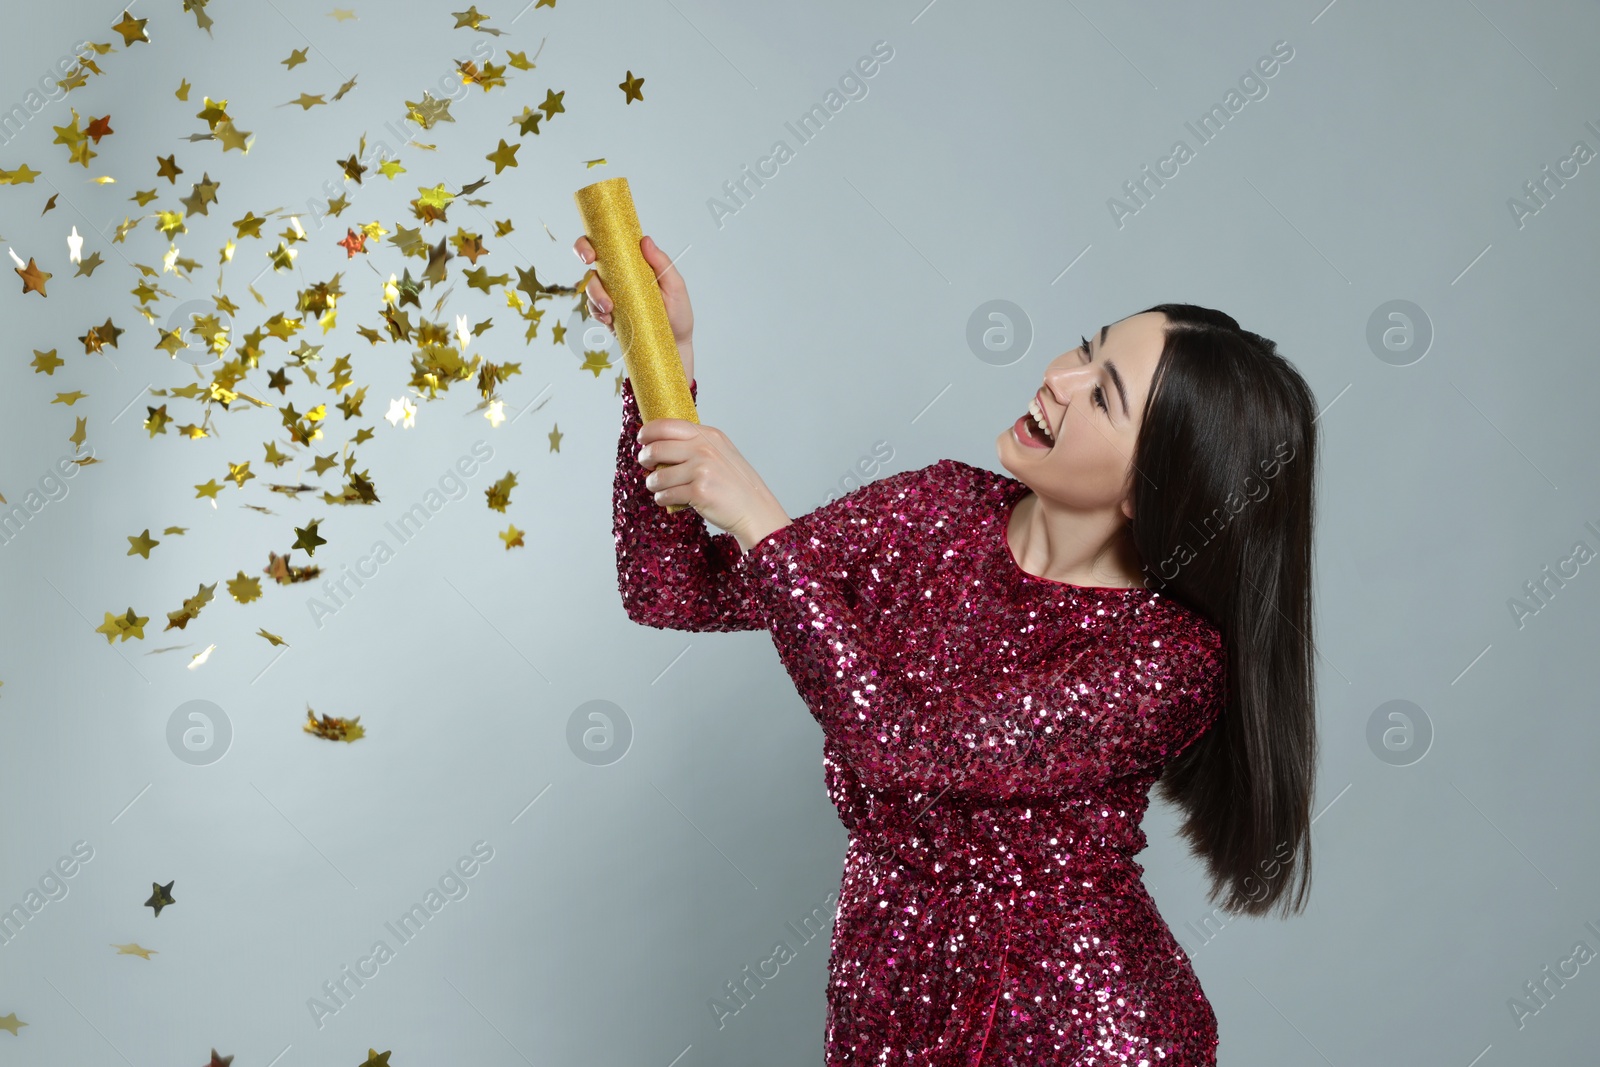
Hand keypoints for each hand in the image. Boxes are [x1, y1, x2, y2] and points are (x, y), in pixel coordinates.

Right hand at [574, 233, 693, 382]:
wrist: (674, 346)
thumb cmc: (678, 314)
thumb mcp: (675, 287)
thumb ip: (662, 263)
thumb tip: (645, 240)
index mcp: (633, 264)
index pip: (609, 245)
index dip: (592, 242)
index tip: (591, 253)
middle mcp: (619, 277)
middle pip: (592, 257)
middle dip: (582, 254)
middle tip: (588, 264)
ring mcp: (611, 296)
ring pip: (589, 285)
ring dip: (594, 294)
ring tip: (610, 309)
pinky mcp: (608, 315)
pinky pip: (592, 309)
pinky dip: (596, 313)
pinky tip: (609, 319)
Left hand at [637, 418, 788, 550]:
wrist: (755, 509)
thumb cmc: (736, 484)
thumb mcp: (721, 453)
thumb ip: (696, 444)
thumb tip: (660, 442)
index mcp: (709, 436)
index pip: (667, 425)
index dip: (648, 431)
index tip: (642, 439)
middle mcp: (704, 449)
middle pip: (657, 449)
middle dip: (645, 458)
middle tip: (646, 465)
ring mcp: (702, 470)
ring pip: (658, 476)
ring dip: (653, 484)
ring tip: (659, 488)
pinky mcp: (698, 492)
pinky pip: (666, 495)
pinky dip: (663, 499)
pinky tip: (669, 499)